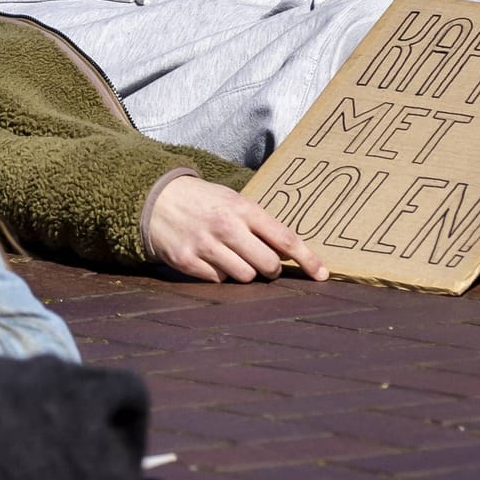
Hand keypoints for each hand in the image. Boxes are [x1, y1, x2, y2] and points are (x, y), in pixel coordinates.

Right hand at [146, 174, 328, 283]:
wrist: (157, 199)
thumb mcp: (234, 201)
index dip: (307, 259)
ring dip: (244, 273)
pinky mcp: (187, 261)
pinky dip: (219, 275)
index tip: (322, 275)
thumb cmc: (204, 201)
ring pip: (245, 277)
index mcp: (243, 208)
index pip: (285, 238)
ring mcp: (205, 245)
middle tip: (262, 262)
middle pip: (268, 265)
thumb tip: (290, 253)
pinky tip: (210, 259)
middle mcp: (226, 226)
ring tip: (231, 256)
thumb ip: (261, 224)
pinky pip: (218, 281)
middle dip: (270, 269)